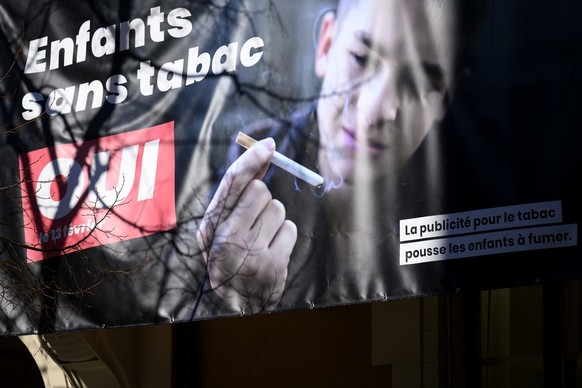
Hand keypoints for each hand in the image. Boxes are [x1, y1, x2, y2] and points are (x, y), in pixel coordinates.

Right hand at [197, 138, 296, 312]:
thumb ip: (237, 194)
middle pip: (260, 191)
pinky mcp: (274, 266)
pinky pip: (290, 229)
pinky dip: (284, 236)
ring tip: (262, 239)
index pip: (231, 185)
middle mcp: (227, 239)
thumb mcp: (221, 228)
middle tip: (253, 221)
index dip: (251, 161)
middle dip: (261, 200)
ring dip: (274, 220)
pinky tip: (272, 250)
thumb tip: (262, 157)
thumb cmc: (230, 257)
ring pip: (278, 208)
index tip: (269, 146)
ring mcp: (251, 254)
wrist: (236, 305)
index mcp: (210, 227)